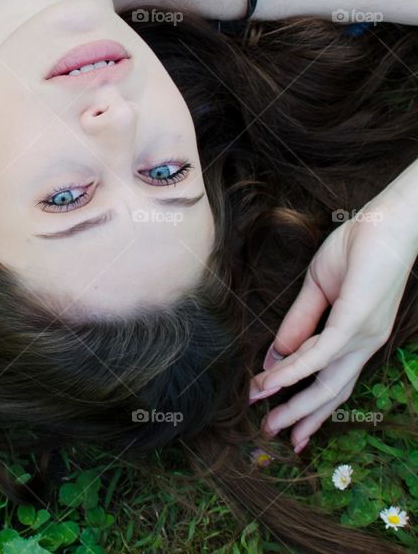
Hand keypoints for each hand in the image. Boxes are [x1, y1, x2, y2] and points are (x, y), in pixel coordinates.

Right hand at [249, 194, 417, 452]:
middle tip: (271, 434)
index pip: (332, 379)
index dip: (306, 401)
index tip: (279, 418)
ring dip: (295, 405)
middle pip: (332, 392)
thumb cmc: (358, 247)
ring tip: (268, 422)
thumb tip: (276, 355)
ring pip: (327, 383)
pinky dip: (292, 371)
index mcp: (358, 336)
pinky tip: (270, 381)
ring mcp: (362, 336)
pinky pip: (318, 355)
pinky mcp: (353, 323)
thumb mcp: (318, 289)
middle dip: (301, 418)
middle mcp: (364, 343)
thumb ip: (299, 323)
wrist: (387, 221)